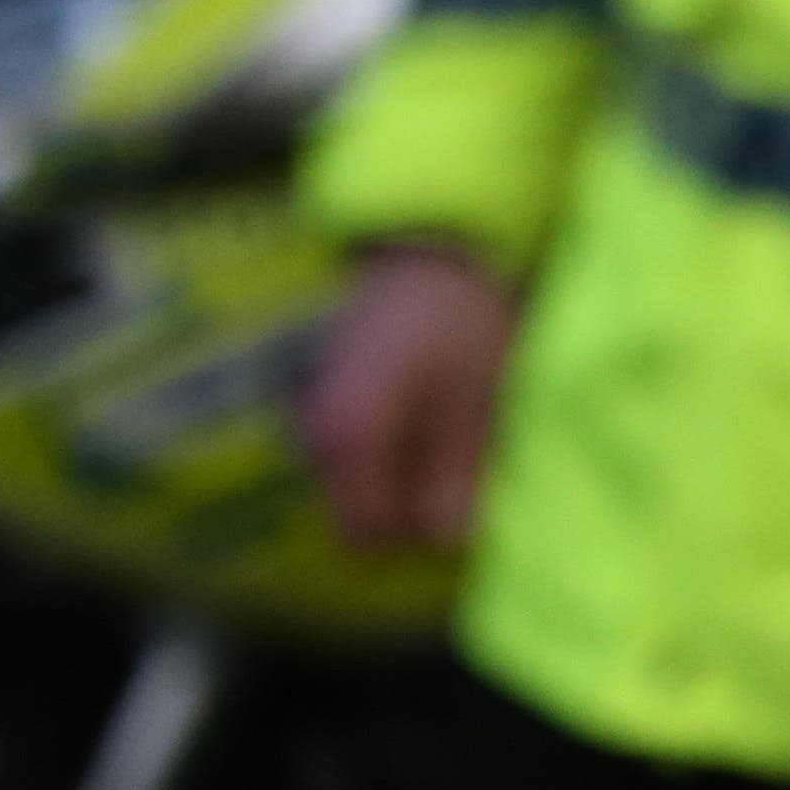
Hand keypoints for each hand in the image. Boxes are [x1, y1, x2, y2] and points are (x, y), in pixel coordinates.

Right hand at [304, 243, 520, 546]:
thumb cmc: (461, 318)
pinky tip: (432, 426)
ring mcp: (314, 416)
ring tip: (455, 444)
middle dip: (410, 512)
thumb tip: (445, 540)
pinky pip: (355, 458)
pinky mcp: (326, 401)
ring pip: (356, 488)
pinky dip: (392, 457)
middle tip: (468, 479)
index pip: (369, 529)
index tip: (469, 507)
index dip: (420, 535)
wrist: (432, 249)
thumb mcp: (476, 396)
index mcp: (349, 435)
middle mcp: (315, 433)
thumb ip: (458, 470)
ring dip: (403, 483)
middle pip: (356, 514)